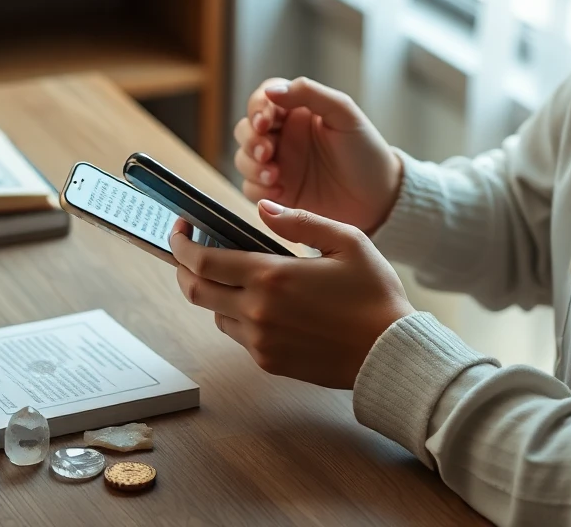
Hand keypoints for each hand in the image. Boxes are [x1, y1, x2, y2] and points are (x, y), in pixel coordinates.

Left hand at [169, 201, 415, 389]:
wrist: (390, 353)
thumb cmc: (375, 294)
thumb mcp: (348, 241)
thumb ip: (301, 221)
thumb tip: (262, 208)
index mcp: (271, 276)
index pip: (203, 261)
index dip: (182, 244)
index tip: (179, 229)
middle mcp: (257, 311)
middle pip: (195, 290)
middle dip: (183, 268)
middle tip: (187, 252)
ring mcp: (260, 340)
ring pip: (215, 313)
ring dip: (215, 292)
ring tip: (234, 276)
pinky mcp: (269, 361)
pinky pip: (239, 335)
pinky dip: (238, 316)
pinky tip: (261, 304)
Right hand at [235, 76, 401, 234]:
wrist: (380, 199)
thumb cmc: (366, 152)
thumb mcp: (344, 114)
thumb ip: (310, 93)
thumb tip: (272, 90)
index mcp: (297, 112)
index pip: (263, 100)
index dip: (257, 107)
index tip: (265, 120)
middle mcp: (283, 137)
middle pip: (246, 129)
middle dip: (251, 139)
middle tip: (267, 150)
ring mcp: (279, 165)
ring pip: (244, 158)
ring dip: (252, 164)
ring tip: (275, 174)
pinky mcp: (278, 193)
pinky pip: (252, 189)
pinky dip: (258, 189)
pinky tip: (280, 191)